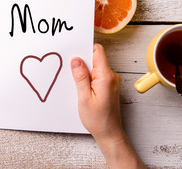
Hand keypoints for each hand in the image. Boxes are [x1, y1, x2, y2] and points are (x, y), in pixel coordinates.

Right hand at [71, 43, 144, 168]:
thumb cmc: (98, 119)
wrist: (109, 133)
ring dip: (84, 71)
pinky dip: (88, 77)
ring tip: (76, 82)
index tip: (73, 51)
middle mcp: (111, 76)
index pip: (97, 51)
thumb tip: (76, 60)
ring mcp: (111, 81)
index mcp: (106, 76)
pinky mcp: (108, 86)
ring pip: (95, 66)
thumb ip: (80, 77)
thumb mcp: (84, 97)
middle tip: (70, 70)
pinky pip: (97, 74)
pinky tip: (81, 87)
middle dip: (82, 61)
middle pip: (95, 58)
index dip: (85, 48)